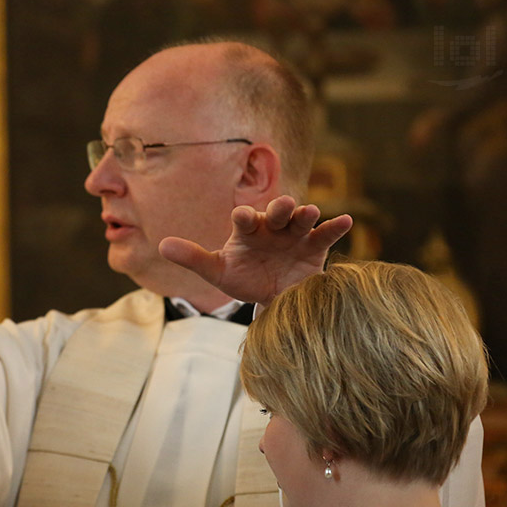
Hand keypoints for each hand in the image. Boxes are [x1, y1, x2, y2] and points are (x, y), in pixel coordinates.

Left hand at [158, 196, 351, 304]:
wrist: (271, 299)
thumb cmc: (242, 279)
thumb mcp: (217, 271)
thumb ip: (192, 257)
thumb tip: (160, 246)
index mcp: (248, 230)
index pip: (245, 218)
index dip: (245, 217)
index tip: (244, 217)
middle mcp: (272, 227)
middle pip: (277, 213)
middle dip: (279, 209)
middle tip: (282, 207)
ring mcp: (295, 235)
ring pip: (301, 220)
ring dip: (306, 214)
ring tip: (310, 212)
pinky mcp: (315, 248)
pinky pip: (326, 235)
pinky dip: (335, 227)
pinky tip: (346, 221)